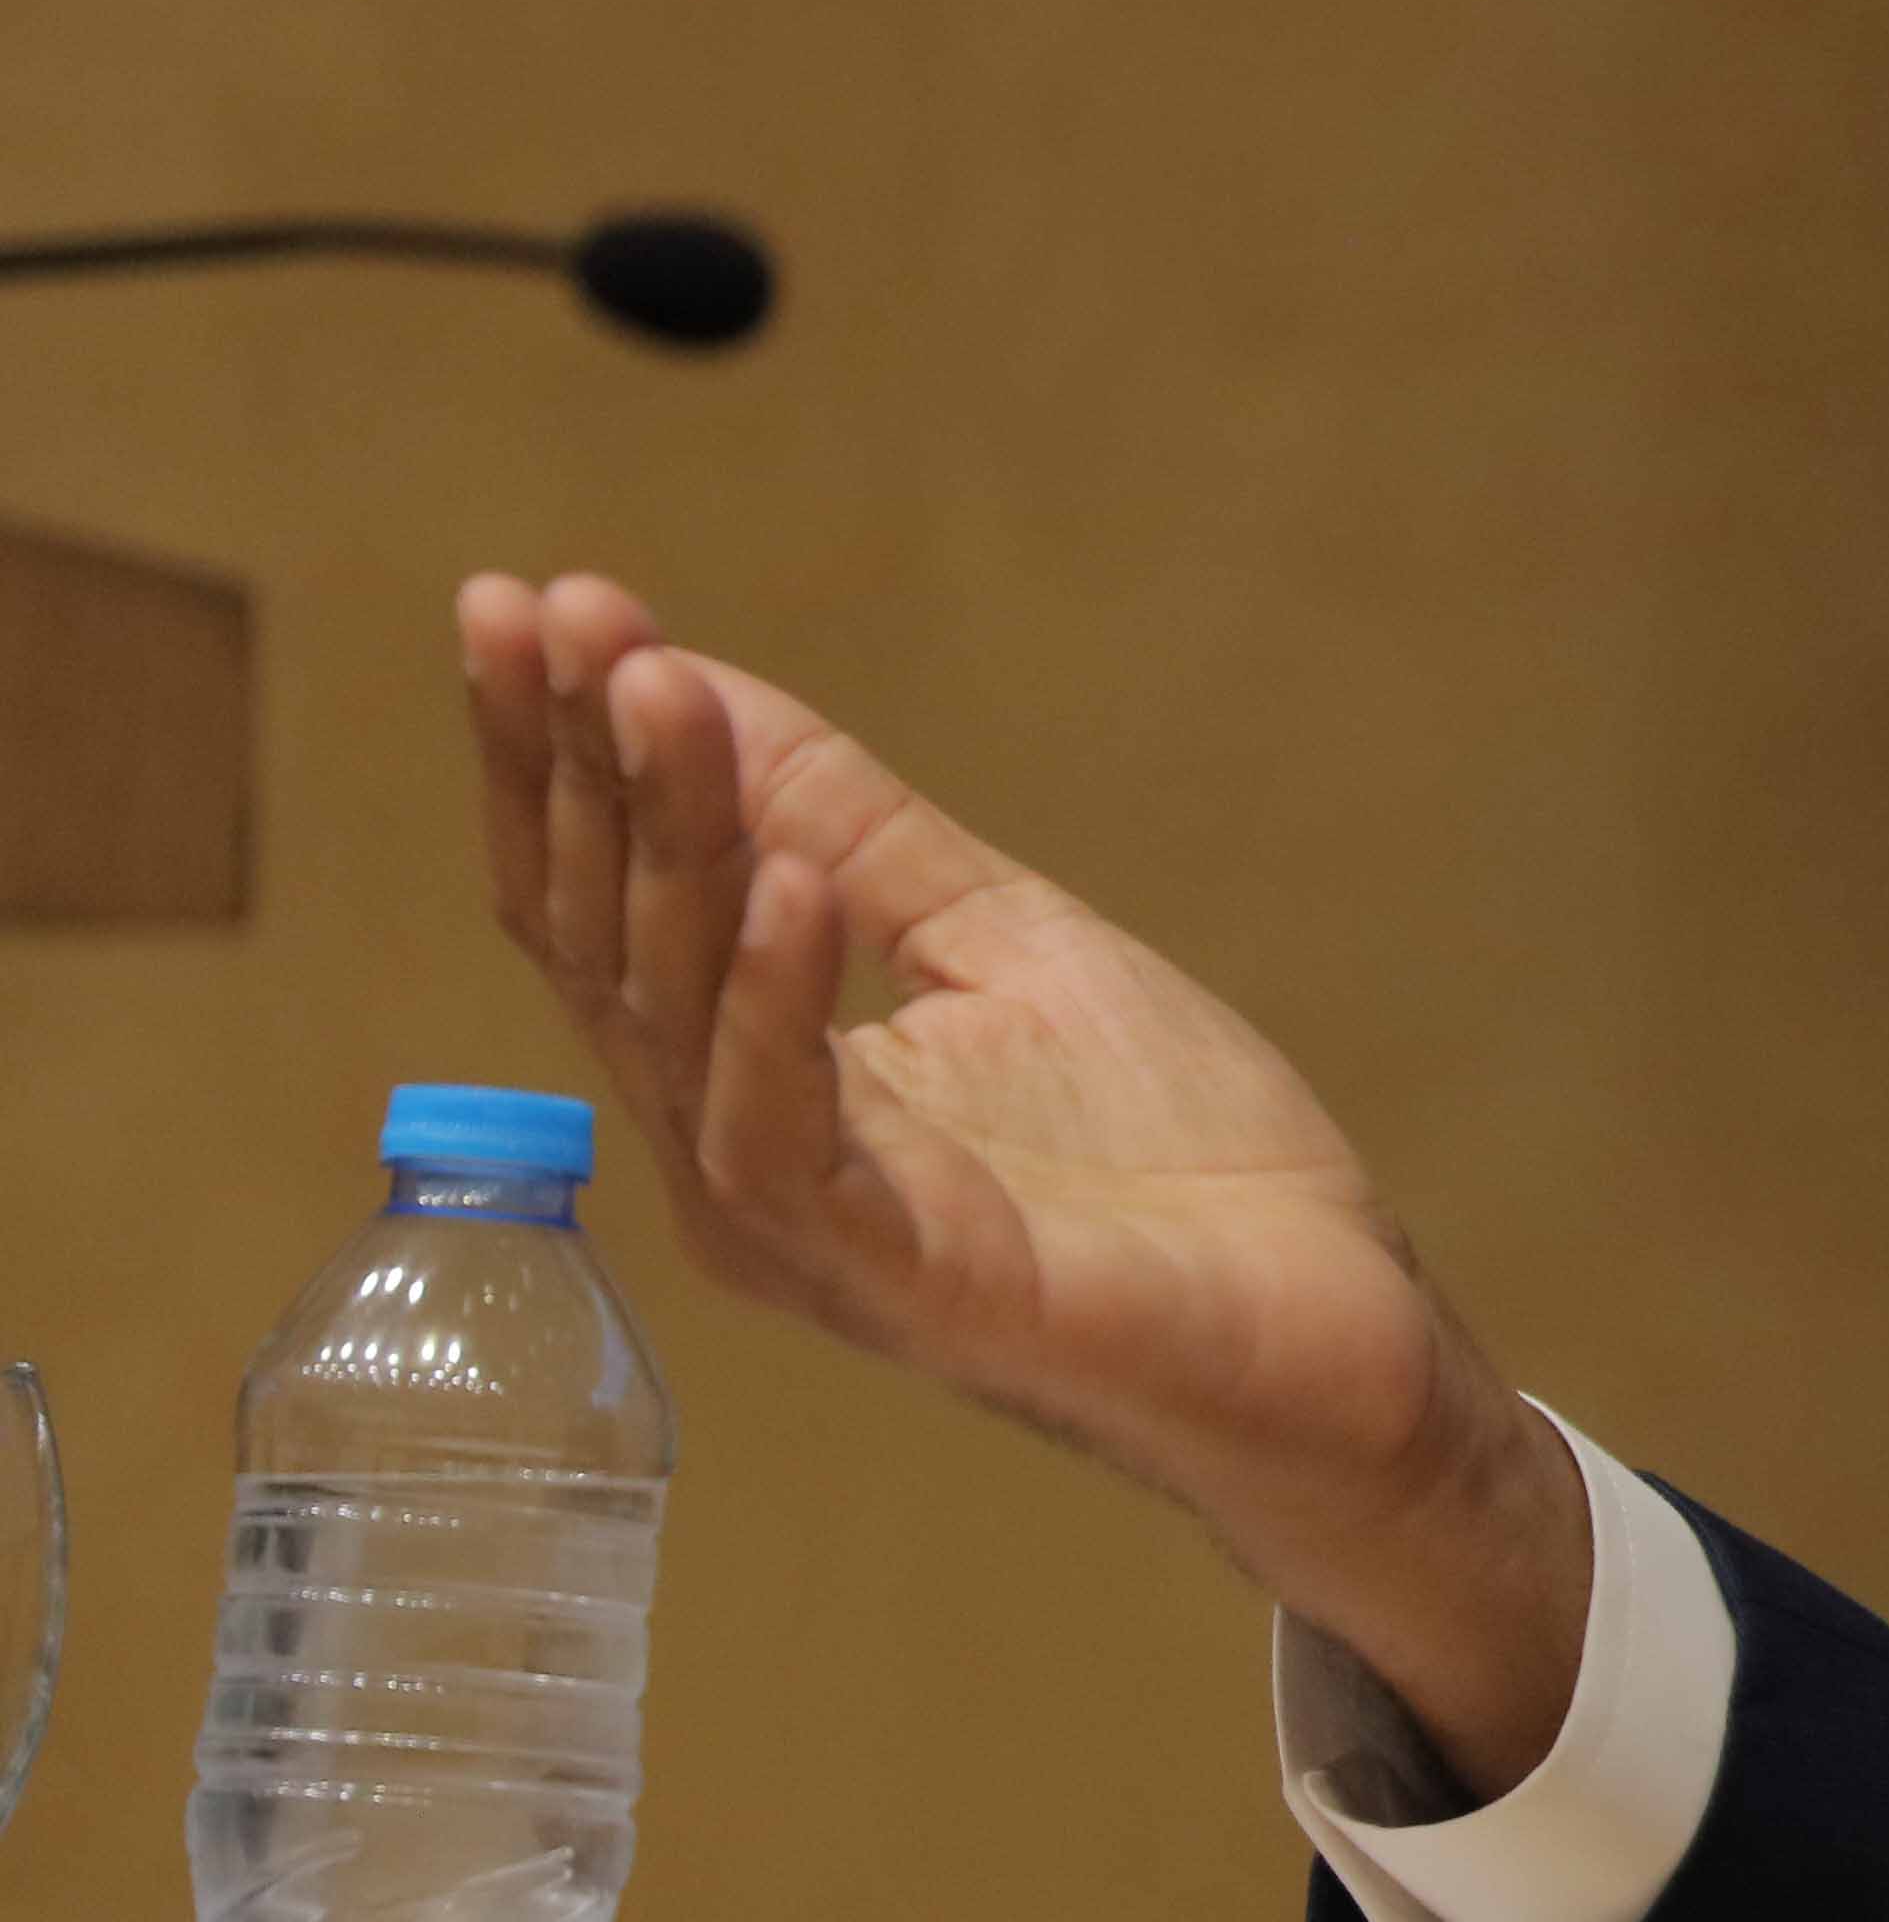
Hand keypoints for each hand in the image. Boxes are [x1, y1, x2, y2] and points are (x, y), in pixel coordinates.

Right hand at [455, 570, 1590, 1782]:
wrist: (1325, 1323)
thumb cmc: (1173, 1158)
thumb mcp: (1003, 943)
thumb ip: (857, 834)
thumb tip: (697, 679)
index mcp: (749, 1077)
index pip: (611, 895)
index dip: (561, 754)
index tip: (531, 598)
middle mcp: (733, 1152)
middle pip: (603, 940)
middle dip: (569, 768)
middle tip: (544, 612)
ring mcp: (795, 1224)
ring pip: (674, 1012)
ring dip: (668, 838)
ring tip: (658, 692)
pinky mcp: (884, 1274)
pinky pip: (782, 1130)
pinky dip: (773, 998)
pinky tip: (778, 880)